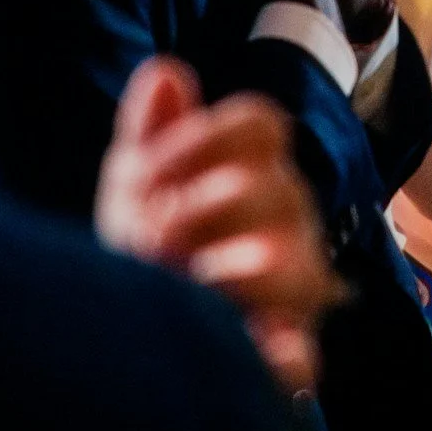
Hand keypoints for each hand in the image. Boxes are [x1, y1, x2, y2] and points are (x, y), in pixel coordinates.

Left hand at [96, 57, 343, 392]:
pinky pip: (300, 359)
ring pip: (300, 269)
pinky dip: (280, 357)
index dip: (201, 138)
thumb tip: (165, 71)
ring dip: (240, 271)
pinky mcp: (283, 359)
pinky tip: (248, 348)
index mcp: (254, 176)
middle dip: (201, 209)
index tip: (146, 172)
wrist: (131, 342)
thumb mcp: (136, 188)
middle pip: (278, 189)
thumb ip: (152, 131)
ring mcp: (291, 293)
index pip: (260, 124)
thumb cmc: (147, 252)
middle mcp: (285, 226)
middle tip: (149, 237)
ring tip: (192, 280)